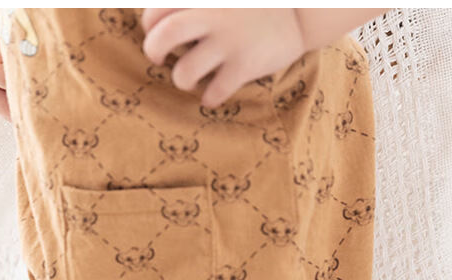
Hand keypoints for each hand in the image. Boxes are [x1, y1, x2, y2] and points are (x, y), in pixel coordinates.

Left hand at [140, 8, 306, 108]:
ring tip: (192, 78)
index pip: (155, 11)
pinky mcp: (246, 65)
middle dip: (154, 52)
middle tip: (160, 58)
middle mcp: (212, 14)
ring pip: (184, 73)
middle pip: (162, 38)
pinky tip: (213, 93)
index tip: (157, 33)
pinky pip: (214, 93)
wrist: (301, 11)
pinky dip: (209, 98)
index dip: (149, 26)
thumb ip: (194, 3)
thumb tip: (162, 15)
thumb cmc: (252, 3)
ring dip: (182, 80)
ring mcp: (229, 41)